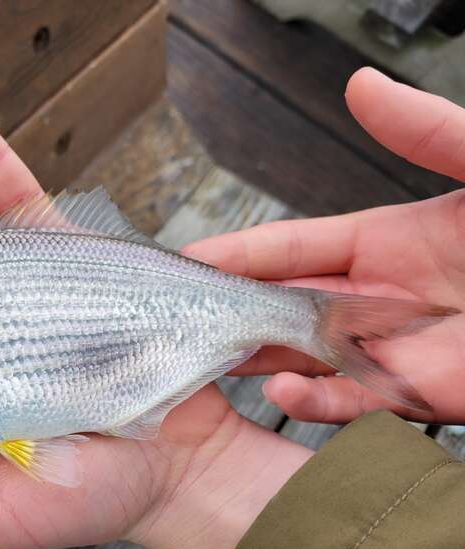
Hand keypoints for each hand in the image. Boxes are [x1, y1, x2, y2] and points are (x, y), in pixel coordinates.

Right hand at [186, 67, 464, 424]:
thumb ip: (429, 133)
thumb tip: (359, 85)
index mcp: (386, 240)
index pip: (290, 248)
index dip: (238, 254)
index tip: (189, 260)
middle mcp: (380, 297)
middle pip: (286, 304)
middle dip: (235, 310)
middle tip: (180, 317)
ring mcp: (397, 348)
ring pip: (308, 357)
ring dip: (261, 360)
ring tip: (212, 359)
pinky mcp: (423, 394)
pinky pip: (356, 403)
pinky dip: (316, 403)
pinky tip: (282, 392)